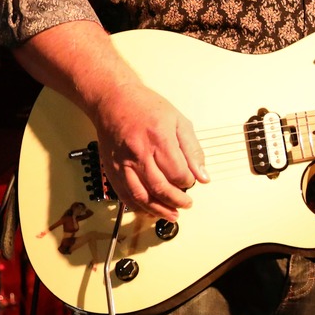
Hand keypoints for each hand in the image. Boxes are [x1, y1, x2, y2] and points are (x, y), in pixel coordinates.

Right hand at [91, 80, 208, 220]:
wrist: (113, 100)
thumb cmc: (145, 107)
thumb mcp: (178, 121)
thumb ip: (192, 150)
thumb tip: (203, 175)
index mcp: (159, 139)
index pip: (178, 173)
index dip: (188, 183)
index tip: (192, 182)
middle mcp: (139, 153)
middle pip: (160, 188)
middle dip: (176, 201)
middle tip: (186, 204)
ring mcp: (122, 162)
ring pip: (140, 196)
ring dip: (158, 210)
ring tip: (171, 215)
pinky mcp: (111, 168)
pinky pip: (123, 194)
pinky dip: (137, 205)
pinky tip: (148, 209)